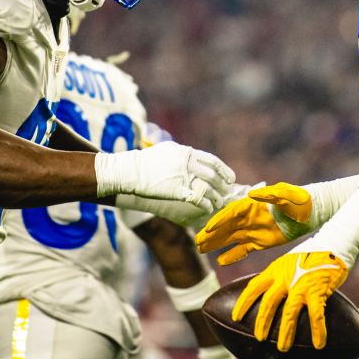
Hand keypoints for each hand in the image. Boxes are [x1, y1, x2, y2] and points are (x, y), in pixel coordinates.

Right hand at [96, 142, 235, 212]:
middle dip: (223, 185)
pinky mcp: (176, 190)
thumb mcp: (166, 150)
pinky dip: (206, 204)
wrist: (128, 171)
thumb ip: (181, 154)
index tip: (230, 178)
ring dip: (216, 196)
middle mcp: (186, 162)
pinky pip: (198, 198)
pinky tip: (209, 208)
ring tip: (219, 203)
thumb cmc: (144, 162)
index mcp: (185, 152)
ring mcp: (182, 176)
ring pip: (207, 187)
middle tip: (227, 192)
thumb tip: (192, 156)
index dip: (223, 170)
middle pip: (212, 174)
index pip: (211, 160)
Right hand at [196, 182, 312, 264]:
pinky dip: (232, 255)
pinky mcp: (259, 242)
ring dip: (215, 244)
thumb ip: (271, 194)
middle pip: (225, 226)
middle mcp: (248, 217)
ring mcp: (252, 230)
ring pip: (229, 238)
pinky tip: (220, 262)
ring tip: (200, 250)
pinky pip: (242, 250)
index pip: (231, 213)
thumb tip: (252, 192)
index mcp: (251, 204)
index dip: (219, 221)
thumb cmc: (299, 200)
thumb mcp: (287, 194)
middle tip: (197, 242)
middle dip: (211, 234)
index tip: (207, 229)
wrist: (310, 212)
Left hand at [232, 250, 348, 351]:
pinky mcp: (318, 290)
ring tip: (282, 347)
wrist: (332, 244)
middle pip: (269, 302)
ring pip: (290, 311)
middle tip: (259, 337)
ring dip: (286, 331)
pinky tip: (319, 344)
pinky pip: (316, 314)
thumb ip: (278, 276)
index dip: (244, 303)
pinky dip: (318, 330)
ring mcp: (301, 284)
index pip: (254, 287)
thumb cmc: (310, 255)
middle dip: (263, 321)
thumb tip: (269, 291)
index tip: (236, 317)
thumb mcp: (287, 262)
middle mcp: (285, 278)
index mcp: (275, 270)